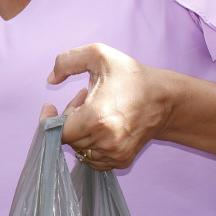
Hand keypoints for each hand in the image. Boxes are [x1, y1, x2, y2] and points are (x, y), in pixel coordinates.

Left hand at [41, 43, 171, 169]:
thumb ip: (66, 61)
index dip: (49, 119)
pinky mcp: (122, 160)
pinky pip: (93, 158)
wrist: (166, 98)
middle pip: (68, 138)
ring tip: (94, 110)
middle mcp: (105, 141)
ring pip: (80, 148)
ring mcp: (115, 154)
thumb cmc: (131, 76)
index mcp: (95, 119)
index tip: (50, 107)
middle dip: (69, 119)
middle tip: (83, 100)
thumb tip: (50, 80)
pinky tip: (102, 124)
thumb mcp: (98, 55)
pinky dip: (92, 143)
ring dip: (81, 131)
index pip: (57, 132)